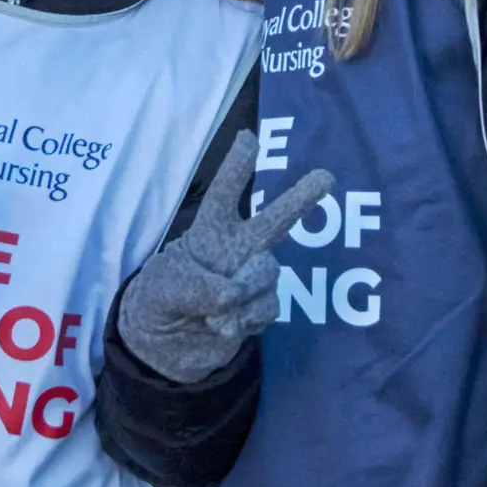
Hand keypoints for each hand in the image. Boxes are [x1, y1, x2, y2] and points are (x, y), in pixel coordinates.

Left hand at [115, 134, 335, 383]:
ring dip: (244, 292)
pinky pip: (267, 307)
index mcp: (209, 232)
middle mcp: (238, 249)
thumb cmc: (160, 298)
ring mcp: (252, 279)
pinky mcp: (259, 309)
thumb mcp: (164, 286)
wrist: (166, 347)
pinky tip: (223, 326)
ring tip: (214, 313)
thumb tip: (232, 295)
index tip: (248, 139)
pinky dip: (246, 319)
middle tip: (326, 177)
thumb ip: (197, 286)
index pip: (223, 195)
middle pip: (273, 221)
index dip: (236, 168)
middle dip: (300, 200)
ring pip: (266, 275)